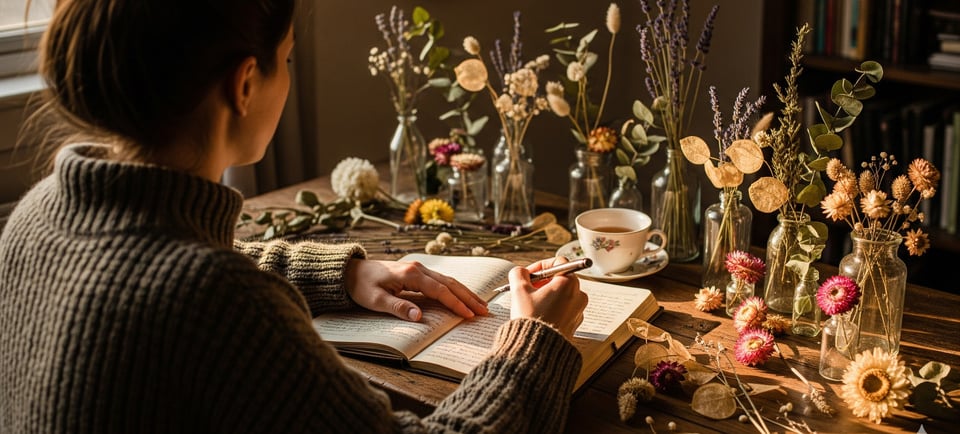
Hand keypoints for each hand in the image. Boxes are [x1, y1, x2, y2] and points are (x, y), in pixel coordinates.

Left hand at [344, 259, 488, 321]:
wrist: (352, 271)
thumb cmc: (362, 286)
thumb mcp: (375, 300)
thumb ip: (398, 307)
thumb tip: (419, 316)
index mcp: (411, 275)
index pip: (440, 291)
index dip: (456, 303)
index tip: (469, 315)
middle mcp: (419, 268)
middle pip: (450, 283)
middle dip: (468, 297)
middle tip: (484, 311)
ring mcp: (420, 268)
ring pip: (448, 280)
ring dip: (465, 292)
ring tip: (480, 305)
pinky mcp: (418, 272)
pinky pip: (442, 280)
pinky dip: (455, 289)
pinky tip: (463, 296)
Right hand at [509, 256, 587, 338]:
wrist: (537, 348)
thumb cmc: (531, 319)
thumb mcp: (519, 291)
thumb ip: (518, 274)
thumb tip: (520, 272)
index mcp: (569, 283)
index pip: (558, 262)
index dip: (540, 265)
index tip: (528, 274)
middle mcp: (578, 295)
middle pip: (561, 278)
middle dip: (542, 281)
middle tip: (527, 288)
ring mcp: (578, 310)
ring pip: (562, 294)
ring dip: (546, 294)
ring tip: (530, 303)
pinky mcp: (574, 323)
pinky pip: (563, 308)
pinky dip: (552, 307)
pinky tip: (538, 314)